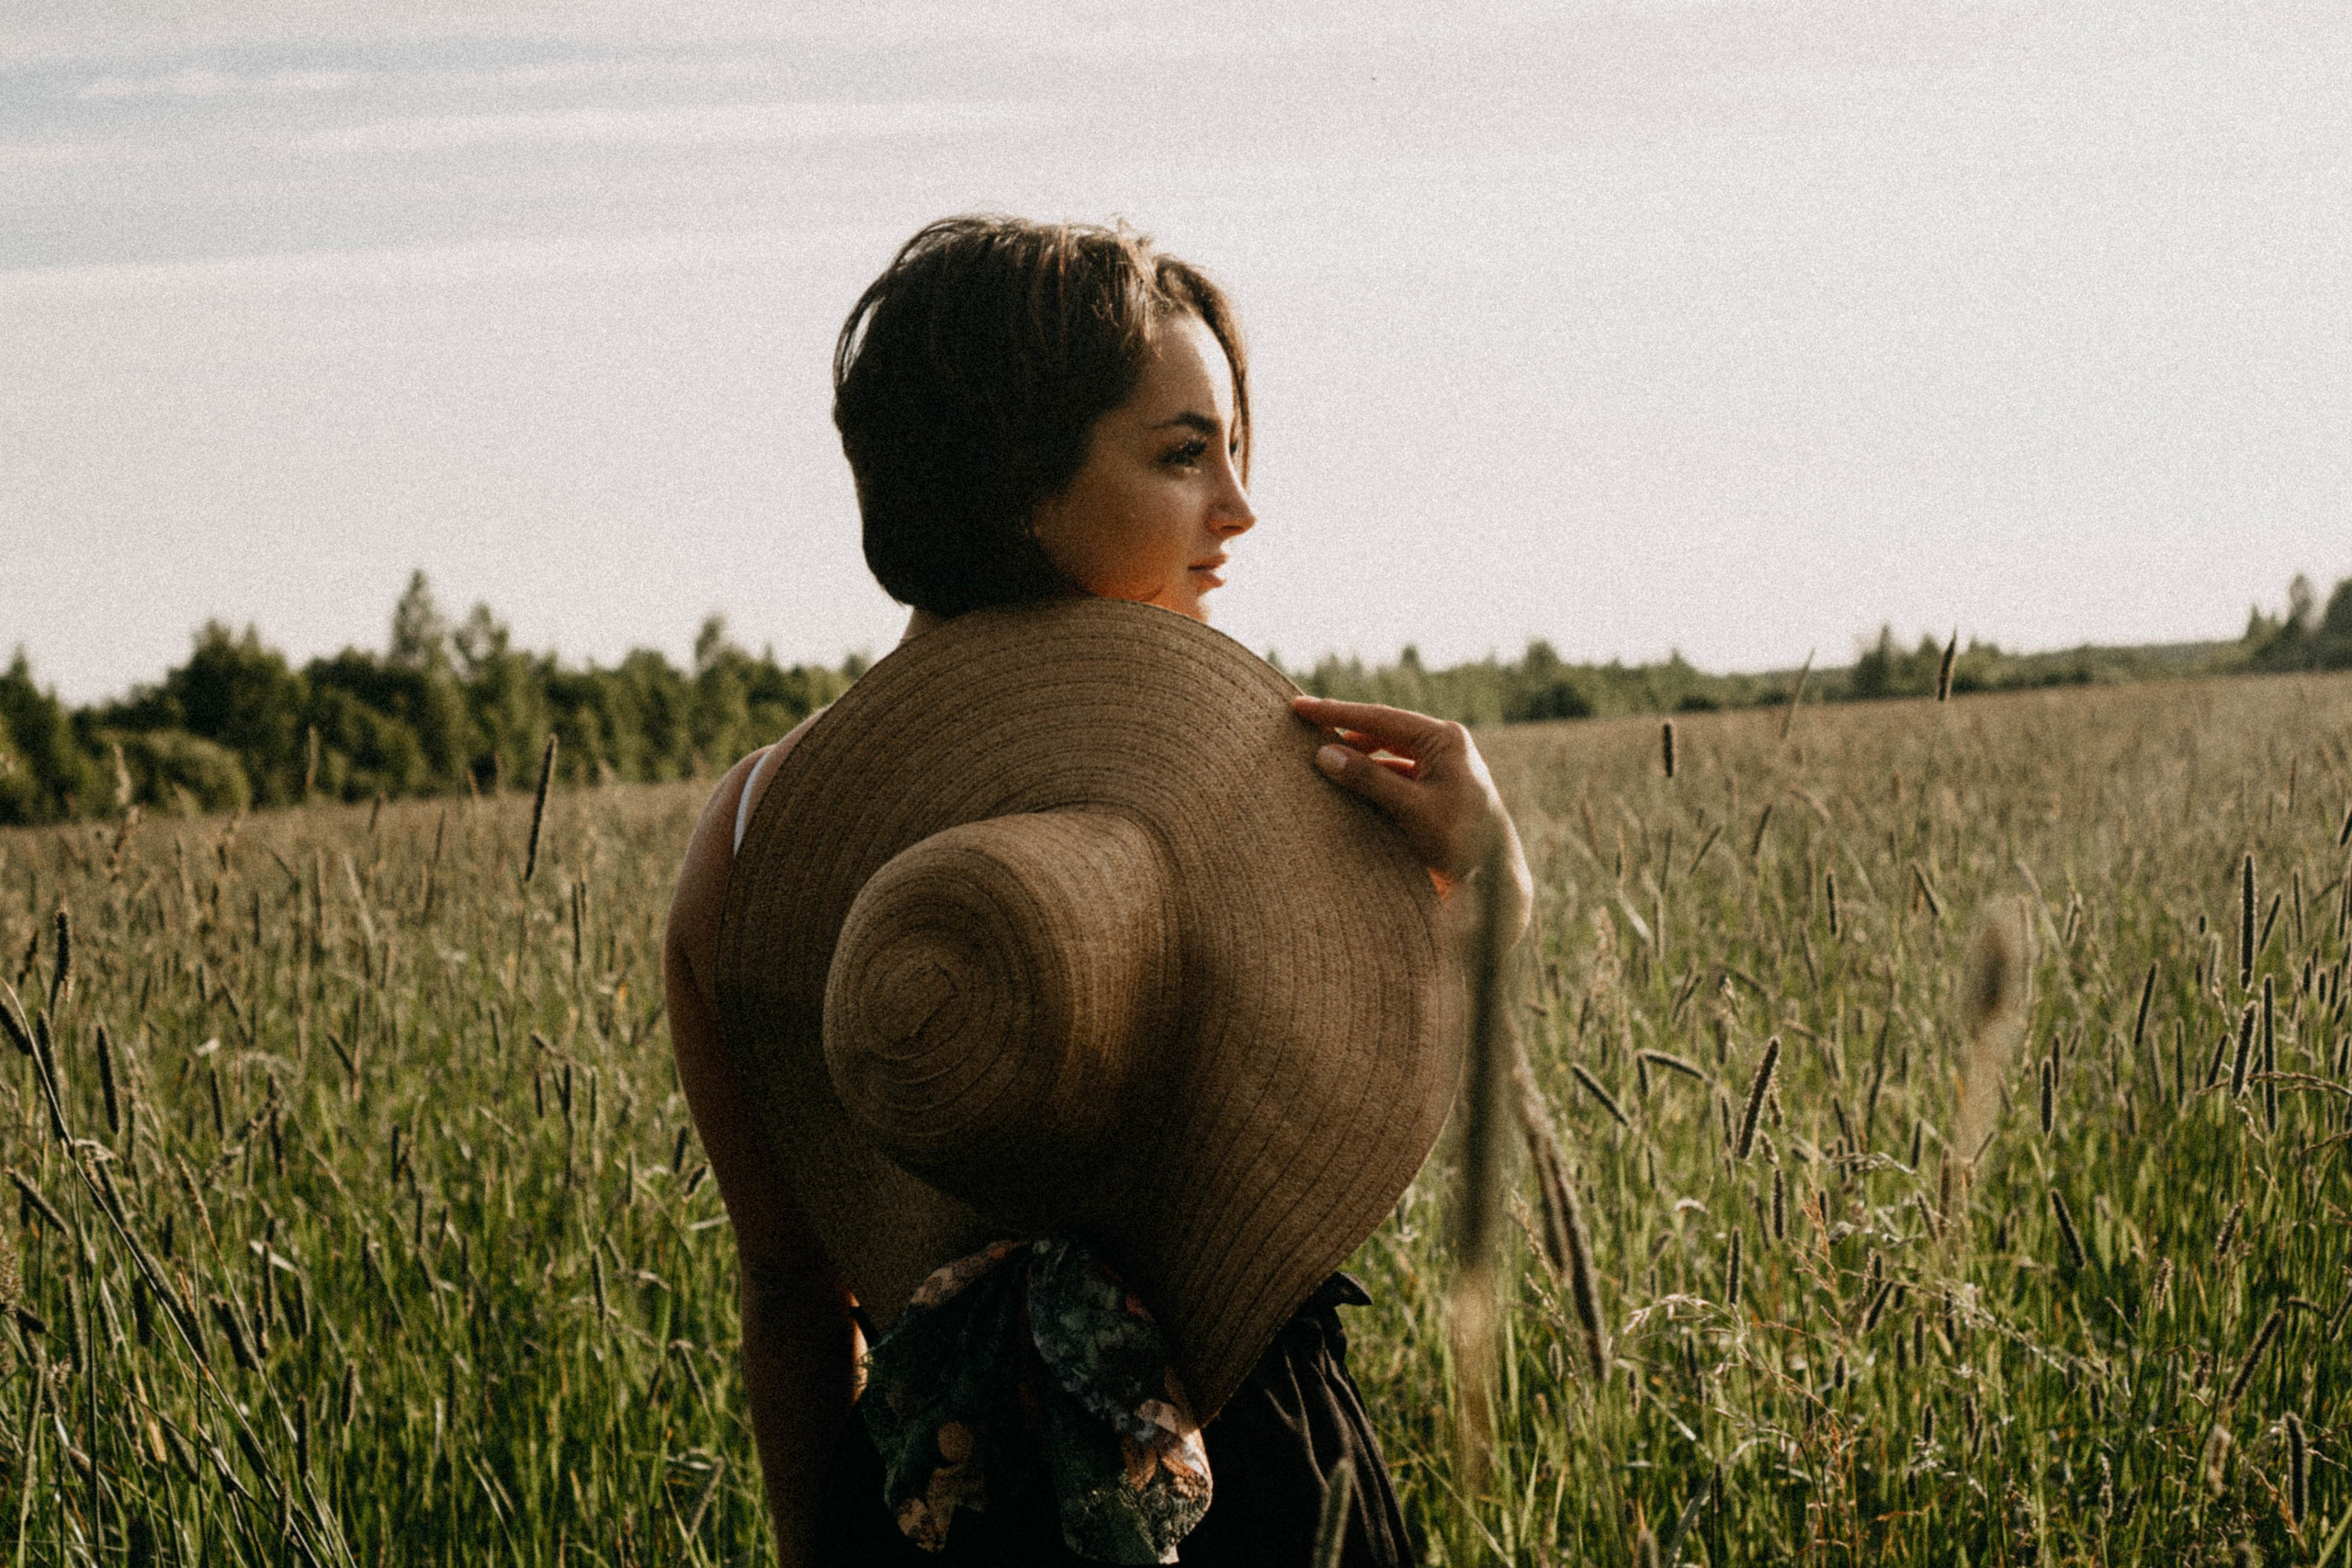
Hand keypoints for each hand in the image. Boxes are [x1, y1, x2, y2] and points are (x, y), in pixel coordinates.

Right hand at [1289, 694, 1532, 926]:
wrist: (1496, 878)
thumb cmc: (1461, 841)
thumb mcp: (1412, 808)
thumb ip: (1369, 779)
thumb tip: (1325, 754)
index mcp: (1443, 739)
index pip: (1380, 719)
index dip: (1337, 713)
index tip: (1301, 707)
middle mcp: (1445, 745)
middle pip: (1384, 730)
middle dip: (1345, 731)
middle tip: (1305, 726)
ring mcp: (1442, 766)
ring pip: (1389, 752)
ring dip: (1358, 755)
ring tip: (1322, 758)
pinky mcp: (1438, 788)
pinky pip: (1397, 773)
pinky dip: (1372, 777)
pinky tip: (1350, 787)